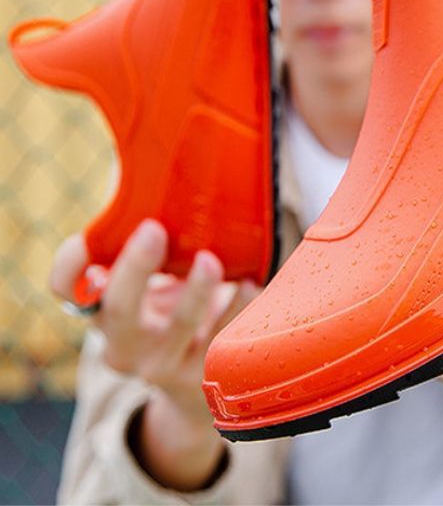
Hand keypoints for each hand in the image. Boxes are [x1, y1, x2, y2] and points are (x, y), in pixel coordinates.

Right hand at [50, 220, 259, 488]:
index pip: (66, 290)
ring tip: (212, 261)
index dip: (68, 266)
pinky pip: (223, 339)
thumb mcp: (146, 287)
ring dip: (195, 291)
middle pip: (117, 309)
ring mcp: (162, 364)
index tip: (86, 238)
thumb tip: (154, 186)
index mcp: (102, 311)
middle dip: (135, 268)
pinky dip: (238, 308)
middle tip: (154, 230)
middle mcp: (123, 343)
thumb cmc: (166, 314)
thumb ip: (143, 250)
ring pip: (177, 327)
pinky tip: (250, 284)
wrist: (191, 383)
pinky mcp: (202, 376)